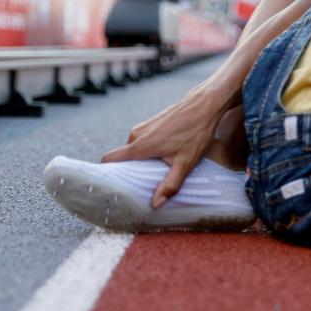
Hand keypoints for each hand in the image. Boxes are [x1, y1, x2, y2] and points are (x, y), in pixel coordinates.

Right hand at [100, 84, 229, 207]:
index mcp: (139, 145)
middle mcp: (136, 135)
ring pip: (133, 150)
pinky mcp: (150, 123)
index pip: (109, 159)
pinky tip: (162, 157)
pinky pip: (141, 141)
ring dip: (140, 161)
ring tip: (155, 172)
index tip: (111, 188)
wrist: (204, 105)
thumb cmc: (195, 133)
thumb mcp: (185, 163)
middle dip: (129, 171)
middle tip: (141, 186)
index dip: (106, 174)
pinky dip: (147, 151)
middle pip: (122, 158)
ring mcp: (142, 127)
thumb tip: (155, 204)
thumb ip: (170, 185)